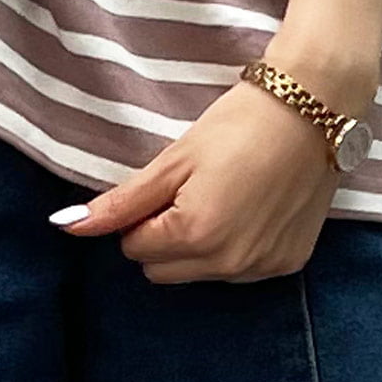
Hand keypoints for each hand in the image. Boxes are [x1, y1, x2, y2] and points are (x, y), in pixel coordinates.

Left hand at [49, 52, 376, 284]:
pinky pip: (242, 270)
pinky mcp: (289, 263)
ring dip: (200, 244)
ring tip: (224, 192)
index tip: (164, 183)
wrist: (314, 108)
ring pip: (203, 273)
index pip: (134, 248)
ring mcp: (263, 268)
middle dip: (164, 236)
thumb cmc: (239, 123)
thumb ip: (121, 202)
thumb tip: (66, 227)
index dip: (140, 215)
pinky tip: (251, 205)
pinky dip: (236, 244)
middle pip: (164, 270)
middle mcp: (230, 264)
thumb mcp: (174, 159)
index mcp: (195, 235)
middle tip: (189, 188)